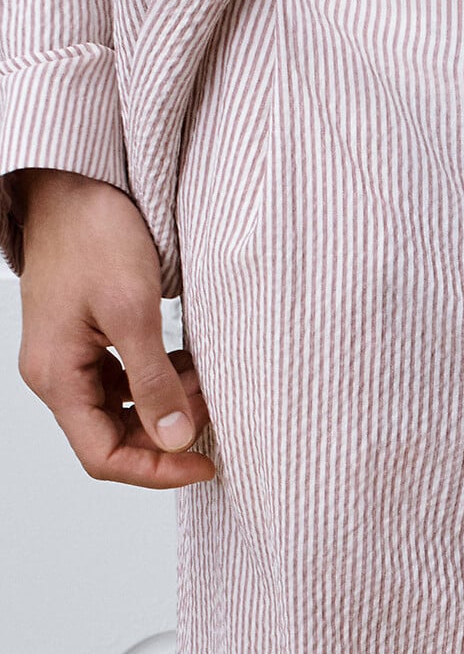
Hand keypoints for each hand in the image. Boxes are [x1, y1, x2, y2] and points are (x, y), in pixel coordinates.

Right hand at [13, 168, 215, 486]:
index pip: (103, 456)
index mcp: (56, 376)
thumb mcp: (133, 311)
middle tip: (216, 408)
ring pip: (125, 408)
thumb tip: (176, 439)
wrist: (76, 183)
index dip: (157, 470)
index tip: (206, 463)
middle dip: (169, 431)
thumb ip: (154, 382)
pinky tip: (190, 359)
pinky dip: (162, 377)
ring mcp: (71, 356)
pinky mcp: (88, 338)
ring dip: (170, 403)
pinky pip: (127, 378)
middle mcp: (57, 374)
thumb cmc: (95, 235)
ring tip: (207, 378)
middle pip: (114, 437)